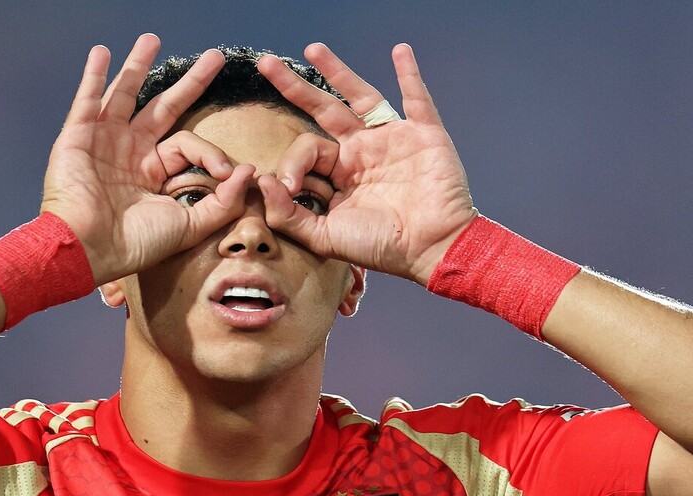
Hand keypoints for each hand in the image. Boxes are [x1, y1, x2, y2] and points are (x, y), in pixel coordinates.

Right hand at [40, 34, 255, 284]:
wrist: (88, 248)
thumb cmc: (135, 243)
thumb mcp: (189, 226)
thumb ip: (222, 202)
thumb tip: (248, 172)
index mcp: (152, 172)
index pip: (188, 144)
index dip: (211, 153)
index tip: (226, 171)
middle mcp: (130, 152)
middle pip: (164, 107)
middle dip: (190, 83)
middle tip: (215, 58)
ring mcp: (103, 141)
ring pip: (126, 94)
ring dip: (138, 66)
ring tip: (152, 39)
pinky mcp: (78, 137)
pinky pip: (87, 100)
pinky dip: (93, 75)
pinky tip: (102, 52)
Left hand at [256, 43, 476, 284]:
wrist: (431, 249)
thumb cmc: (380, 247)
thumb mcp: (324, 237)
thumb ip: (287, 215)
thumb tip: (261, 182)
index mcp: (340, 174)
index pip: (306, 150)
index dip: (291, 164)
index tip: (289, 188)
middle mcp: (362, 152)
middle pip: (323, 110)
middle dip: (295, 88)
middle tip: (266, 64)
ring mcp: (392, 139)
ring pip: (360, 96)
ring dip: (337, 71)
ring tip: (312, 49)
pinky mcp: (423, 134)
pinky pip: (416, 99)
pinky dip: (410, 75)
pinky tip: (400, 51)